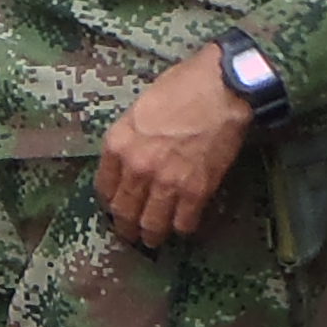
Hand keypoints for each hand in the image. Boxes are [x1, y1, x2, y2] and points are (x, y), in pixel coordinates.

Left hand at [98, 49, 256, 245]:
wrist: (223, 88)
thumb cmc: (183, 87)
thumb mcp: (140, 108)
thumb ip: (131, 137)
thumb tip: (130, 158)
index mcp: (118, 143)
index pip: (104, 187)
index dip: (109, 201)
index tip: (115, 206)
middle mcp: (137, 167)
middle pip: (124, 211)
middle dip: (126, 227)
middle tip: (130, 233)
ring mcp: (166, 182)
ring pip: (151, 225)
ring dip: (152, 235)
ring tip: (153, 239)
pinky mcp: (196, 190)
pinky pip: (184, 223)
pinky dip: (183, 228)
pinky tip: (183, 226)